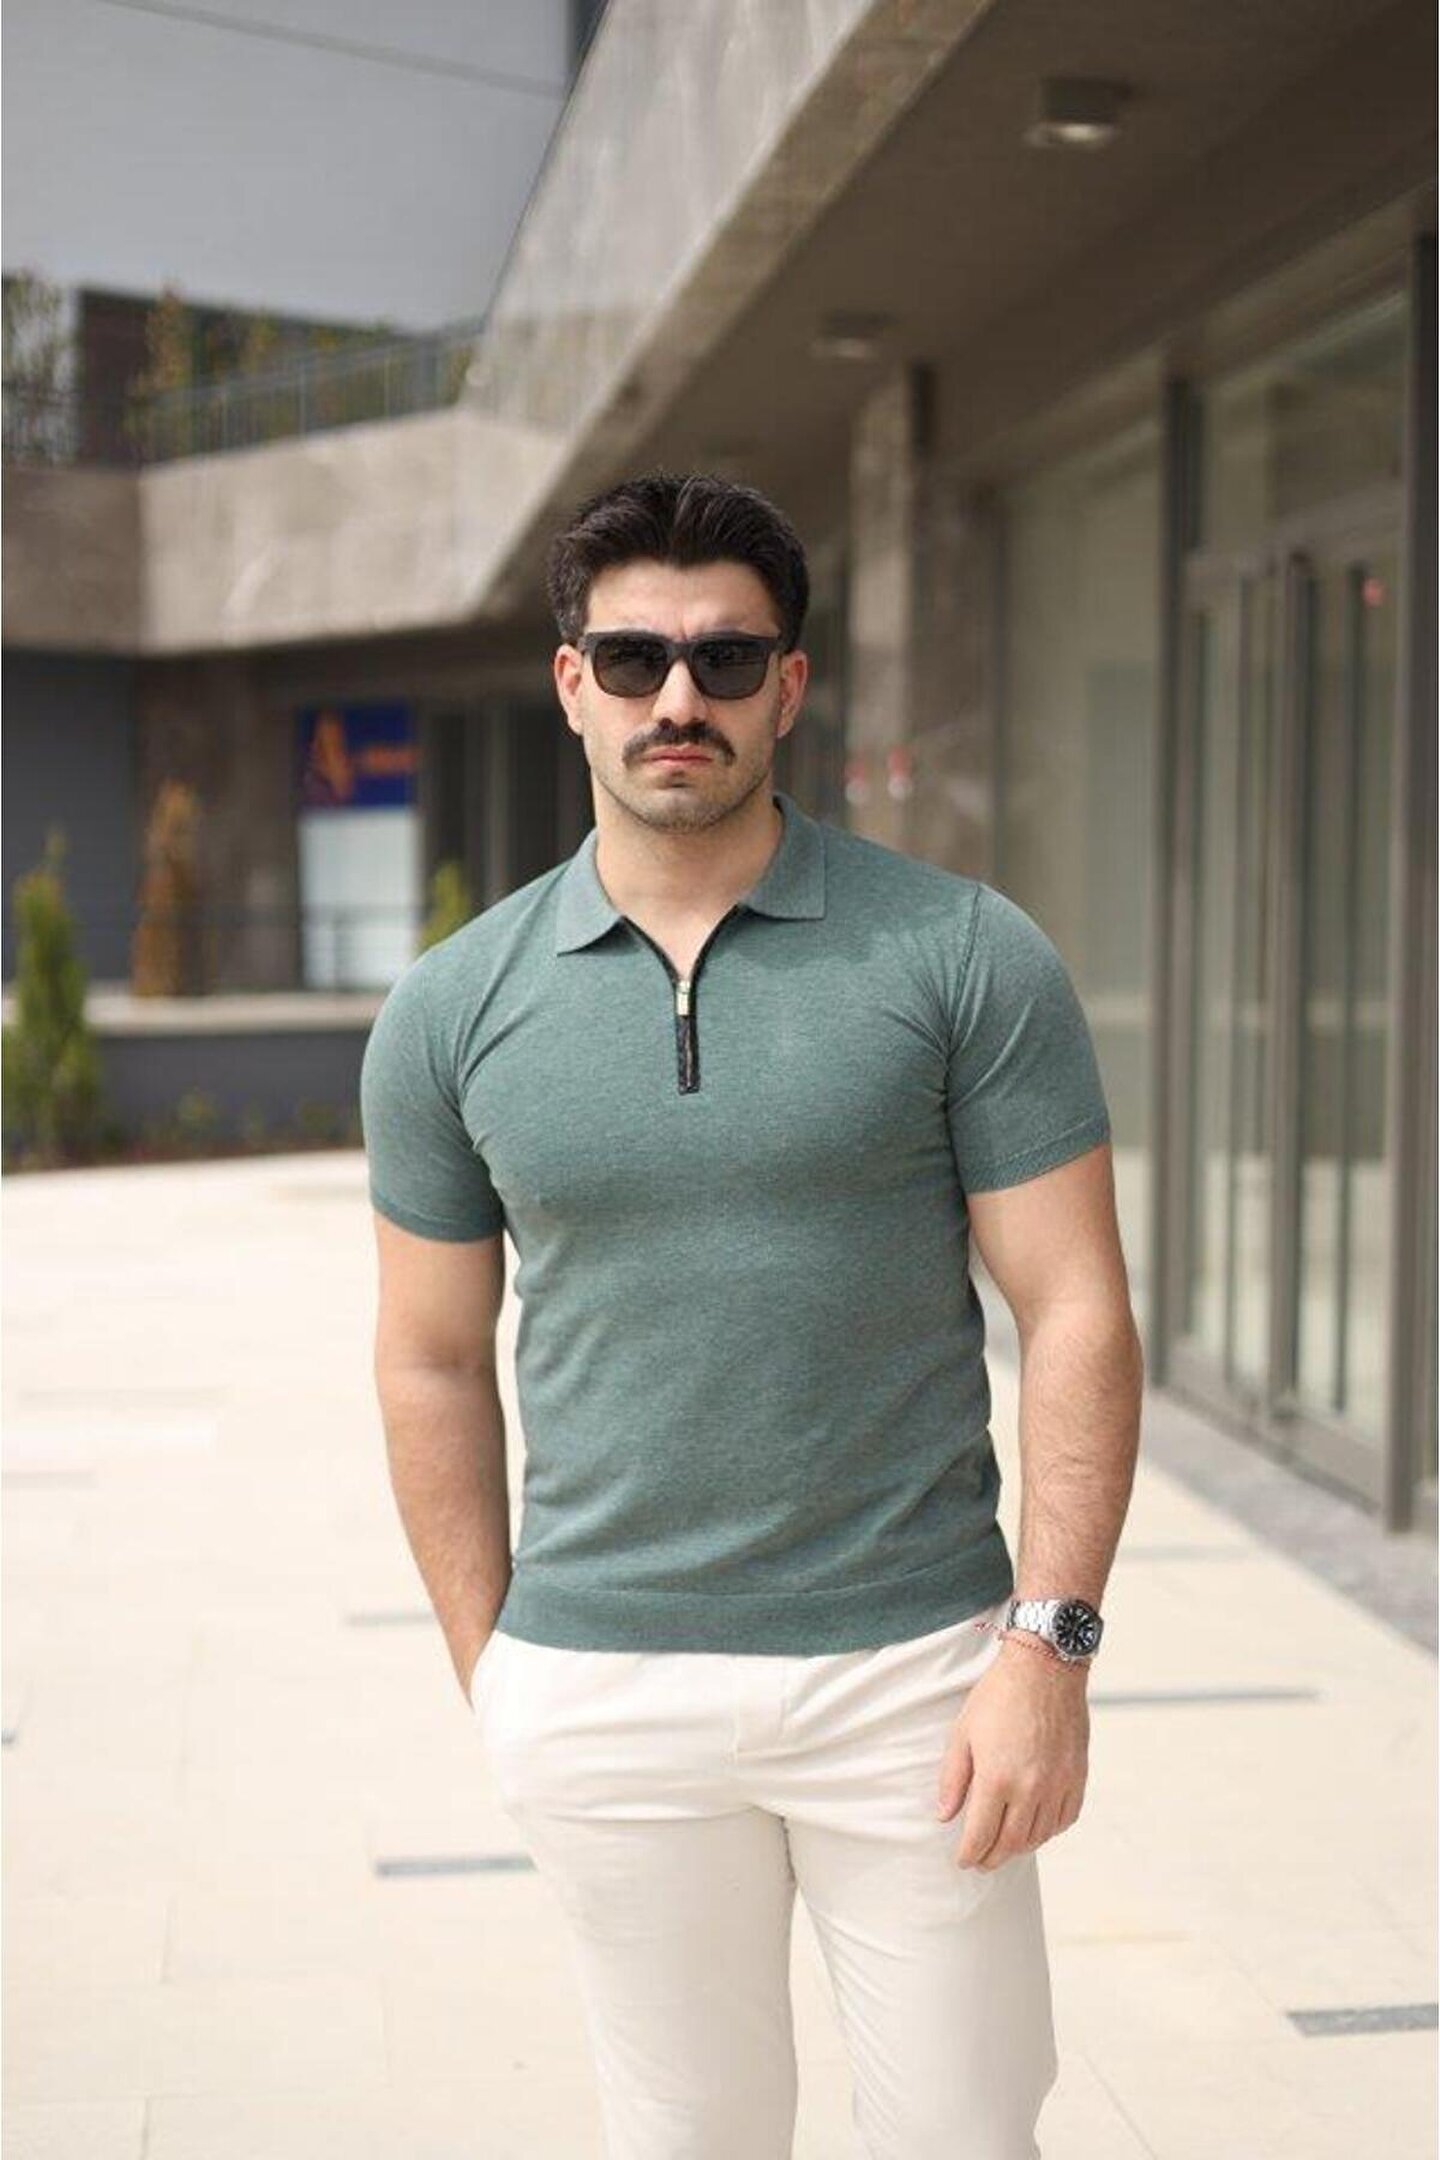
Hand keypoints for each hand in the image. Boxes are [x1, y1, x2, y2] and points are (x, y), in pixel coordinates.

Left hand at [934, 1638, 1089, 1868]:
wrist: (1045, 1669)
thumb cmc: (998, 1696)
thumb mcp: (963, 1733)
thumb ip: (953, 1779)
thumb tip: (945, 1816)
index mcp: (997, 1778)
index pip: (981, 1835)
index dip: (969, 1854)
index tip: (963, 1861)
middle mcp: (1030, 1788)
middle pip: (1010, 1843)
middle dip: (992, 1858)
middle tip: (981, 1861)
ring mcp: (1058, 1785)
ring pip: (1038, 1836)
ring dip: (1019, 1847)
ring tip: (1005, 1845)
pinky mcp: (1077, 1778)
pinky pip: (1064, 1820)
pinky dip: (1048, 1830)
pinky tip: (1036, 1826)